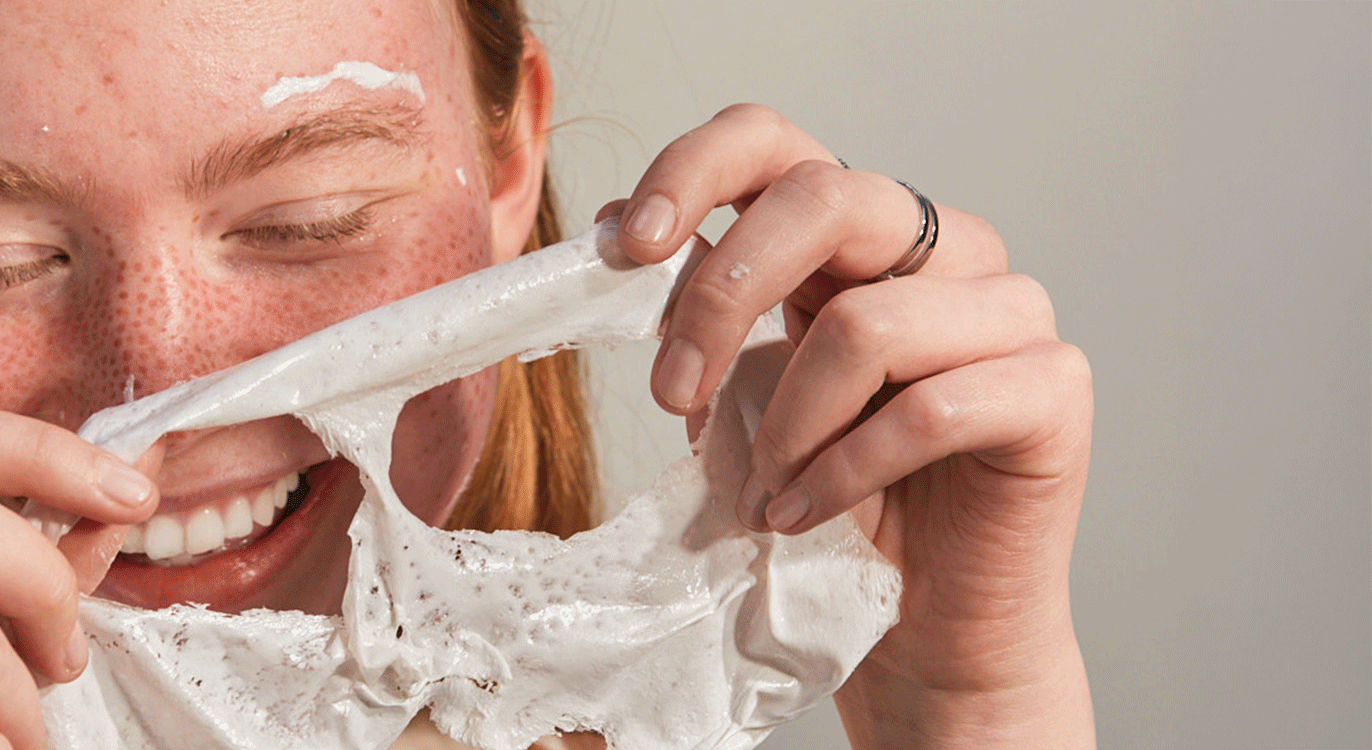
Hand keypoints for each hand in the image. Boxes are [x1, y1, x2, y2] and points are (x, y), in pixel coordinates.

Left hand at [602, 104, 1094, 748]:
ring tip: (763, 490)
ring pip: (866, 321)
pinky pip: (930, 407)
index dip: (698, 170)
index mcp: (856, 235)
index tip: (630, 245)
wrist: (918, 629)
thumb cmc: (824, 503)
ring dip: (786, 421)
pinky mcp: (1052, 391)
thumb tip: (615, 231)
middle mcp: (943, 251)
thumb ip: (700, 311)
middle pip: (825, 198)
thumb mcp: (735, 393)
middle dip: (723, 298)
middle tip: (671, 392)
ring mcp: (1010, 314)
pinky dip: (845, 471)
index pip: (778, 143)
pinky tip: (805, 514)